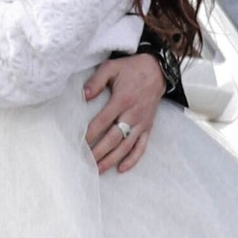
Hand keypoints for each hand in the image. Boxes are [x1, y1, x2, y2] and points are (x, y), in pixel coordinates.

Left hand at [83, 49, 164, 175]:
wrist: (157, 70)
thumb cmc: (131, 69)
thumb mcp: (111, 67)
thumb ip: (96, 81)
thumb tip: (84, 96)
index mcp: (122, 100)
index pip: (103, 121)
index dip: (90, 133)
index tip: (79, 142)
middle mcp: (133, 114)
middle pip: (114, 138)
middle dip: (99, 152)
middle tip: (85, 162)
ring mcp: (142, 122)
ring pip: (126, 146)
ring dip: (112, 159)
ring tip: (98, 169)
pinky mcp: (148, 127)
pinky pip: (142, 147)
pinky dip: (133, 159)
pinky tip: (122, 169)